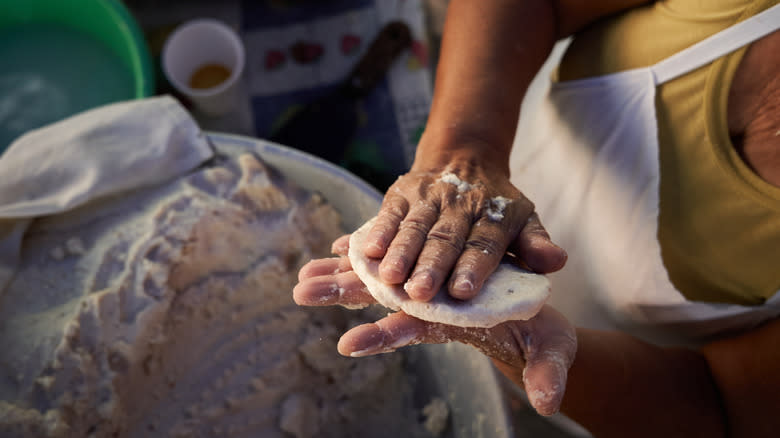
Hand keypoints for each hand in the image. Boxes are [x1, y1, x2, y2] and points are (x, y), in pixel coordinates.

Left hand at [293, 235, 576, 415]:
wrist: (536, 316)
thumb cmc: (541, 335)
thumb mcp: (551, 350)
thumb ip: (545, 373)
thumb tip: (547, 404)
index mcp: (454, 324)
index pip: (413, 331)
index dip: (383, 336)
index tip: (349, 343)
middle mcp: (433, 307)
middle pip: (381, 301)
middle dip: (342, 296)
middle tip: (301, 292)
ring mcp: (430, 289)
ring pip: (380, 280)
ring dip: (342, 277)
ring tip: (302, 276)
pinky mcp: (433, 269)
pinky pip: (395, 259)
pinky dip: (368, 253)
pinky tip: (337, 249)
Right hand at [361, 166, 565, 300]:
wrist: (465, 156)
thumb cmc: (495, 205)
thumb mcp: (524, 220)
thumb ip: (536, 245)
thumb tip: (557, 262)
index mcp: (494, 216)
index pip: (485, 243)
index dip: (474, 266)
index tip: (464, 291)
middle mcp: (461, 206)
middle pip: (446, 239)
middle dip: (432, 266)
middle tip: (420, 293)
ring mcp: (429, 197)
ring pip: (415, 227)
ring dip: (401, 252)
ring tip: (390, 278)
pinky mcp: (402, 193)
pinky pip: (389, 213)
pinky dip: (378, 232)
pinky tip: (368, 252)